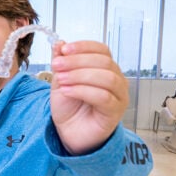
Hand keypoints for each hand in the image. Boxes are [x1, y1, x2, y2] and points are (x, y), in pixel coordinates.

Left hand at [50, 40, 128, 154]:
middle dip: (77, 61)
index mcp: (106, 68)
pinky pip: (104, 97)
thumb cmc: (69, 107)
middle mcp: (117, 80)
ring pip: (107, 78)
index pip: (102, 50)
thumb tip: (59, 43)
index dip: (83, 47)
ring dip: (80, 76)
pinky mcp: (115, 112)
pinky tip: (67, 91)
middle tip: (57, 65)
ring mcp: (119, 96)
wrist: (69, 132)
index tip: (64, 50)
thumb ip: (62, 62)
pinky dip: (83, 91)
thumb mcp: (60, 80)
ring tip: (61, 80)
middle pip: (104, 62)